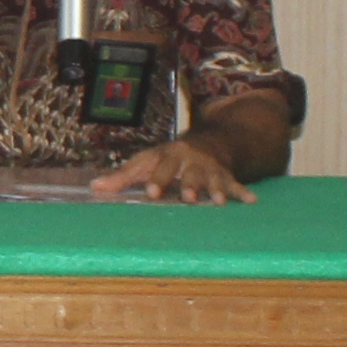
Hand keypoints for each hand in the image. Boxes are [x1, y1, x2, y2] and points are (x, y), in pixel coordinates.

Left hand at [91, 135, 249, 204]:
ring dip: (216, 189)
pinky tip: (251, 201)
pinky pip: (236, 184)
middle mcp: (189, 161)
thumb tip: (94, 187)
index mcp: (167, 156)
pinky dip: (243, 192)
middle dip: (189, 184)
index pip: (160, 167)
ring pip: (213, 178)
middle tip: (188, 198)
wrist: (206, 144)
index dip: (156, 179)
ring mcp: (209, 168)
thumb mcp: (146, 162)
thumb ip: (123, 176)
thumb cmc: (168, 159)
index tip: (152, 193)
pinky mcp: (225, 176)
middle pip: (189, 173)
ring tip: (219, 202)